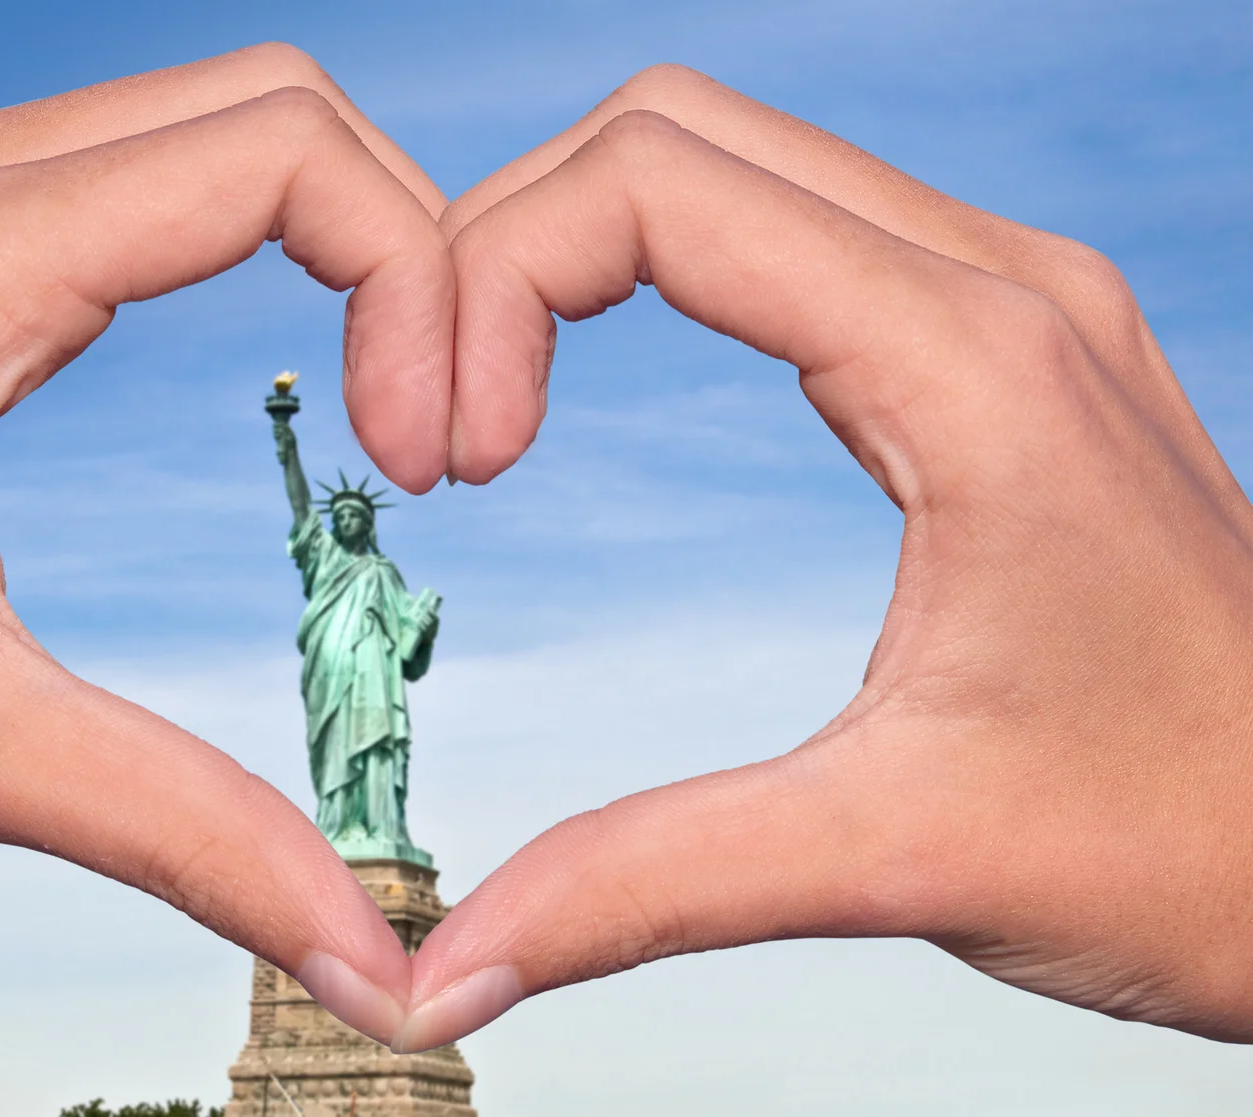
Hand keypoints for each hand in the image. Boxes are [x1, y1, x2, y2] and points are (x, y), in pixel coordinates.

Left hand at [0, 44, 455, 1044]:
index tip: (432, 454)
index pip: (280, 158)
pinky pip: (118, 179)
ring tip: (381, 388)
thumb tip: (365, 954)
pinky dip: (231, 238)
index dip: (415, 279)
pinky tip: (259, 339)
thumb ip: (187, 832)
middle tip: (435, 419)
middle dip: (402, 238)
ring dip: (326, 231)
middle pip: (265, 106)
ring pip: (198, 124)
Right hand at [393, 66, 1252, 1051]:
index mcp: (968, 365)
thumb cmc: (1187, 848)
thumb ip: (645, 888)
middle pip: (671, 133)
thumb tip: (445, 970)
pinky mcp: (1006, 341)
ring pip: (729, 158)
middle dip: (506, 240)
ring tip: (494, 396)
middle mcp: (997, 284)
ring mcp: (1012, 297)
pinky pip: (794, 225)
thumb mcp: (892, 855)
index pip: (655, 190)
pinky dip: (662, 263)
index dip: (494, 285)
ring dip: (576, 242)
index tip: (454, 461)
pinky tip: (607, 367)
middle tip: (441, 416)